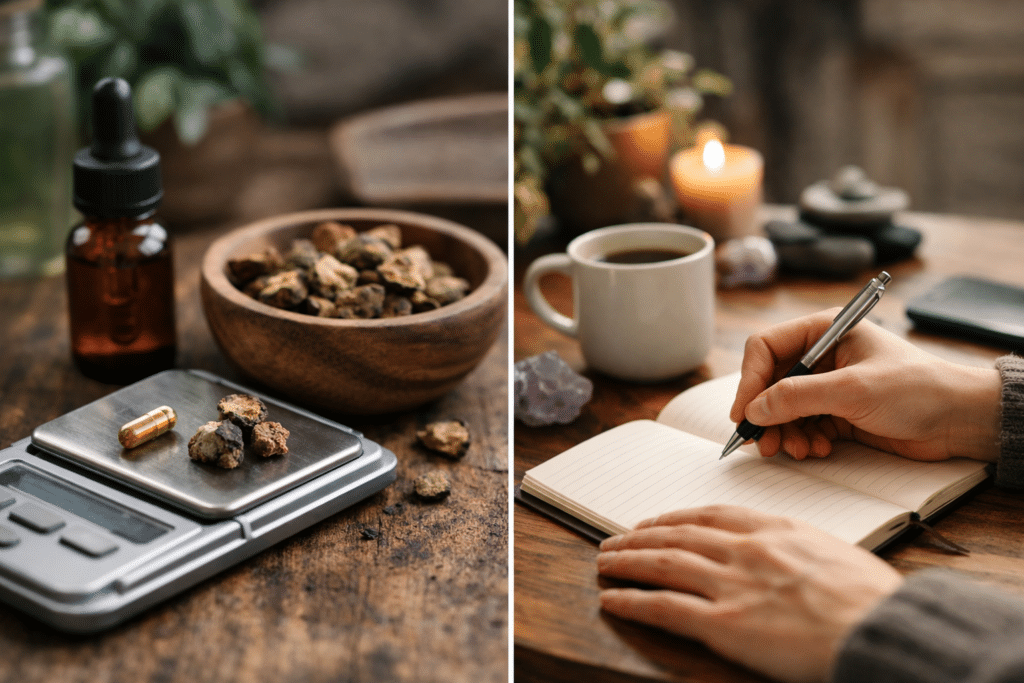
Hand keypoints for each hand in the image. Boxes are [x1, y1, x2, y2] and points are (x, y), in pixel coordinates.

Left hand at [597, 505, 903, 682]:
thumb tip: (787, 558)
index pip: (710, 515)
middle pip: (678, 534)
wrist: (884, 629)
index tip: (656, 522)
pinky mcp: (724, 623)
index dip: (675, 517)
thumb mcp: (835, 554)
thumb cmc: (874, 601)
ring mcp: (732, 584)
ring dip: (627, 560)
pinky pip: (664, 605)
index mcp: (775, 530)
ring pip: (663, 562)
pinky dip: (632, 599)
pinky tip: (612, 597)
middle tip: (616, 540)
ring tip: (605, 561)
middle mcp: (746, 550)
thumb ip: (798, 550)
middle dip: (640, 536)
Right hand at [728, 310, 1000, 461]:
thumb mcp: (852, 390)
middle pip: (770, 382)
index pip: (766, 348)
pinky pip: (803, 425)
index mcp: (824, 331)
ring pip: (784, 408)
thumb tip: (753, 410)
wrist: (960, 420)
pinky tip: (819, 449)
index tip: (744, 413)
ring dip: (784, 432)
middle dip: (766, 414)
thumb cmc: (918, 389)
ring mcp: (829, 385)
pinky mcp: (838, 412)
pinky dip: (803, 440)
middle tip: (763, 443)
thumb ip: (797, 397)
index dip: (749, 380)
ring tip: (797, 450)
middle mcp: (822, 355)